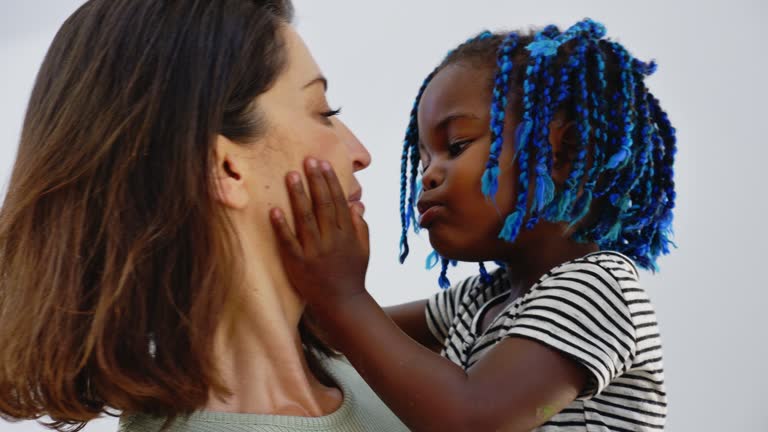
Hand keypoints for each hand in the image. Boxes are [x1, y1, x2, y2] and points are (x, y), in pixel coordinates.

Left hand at [270, 158, 369, 314]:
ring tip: (290, 175)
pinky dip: (281, 225)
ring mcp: (314, 251)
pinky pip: (288, 241)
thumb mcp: (363, 249)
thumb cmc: (352, 274)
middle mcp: (331, 240)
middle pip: (322, 205)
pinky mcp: (298, 263)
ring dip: (298, 195)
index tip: (323, 164)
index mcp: (346, 234)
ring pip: (305, 218)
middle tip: (307, 160)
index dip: (330, 181)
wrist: (342, 303)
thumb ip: (360, 226)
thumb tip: (356, 204)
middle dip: (315, 181)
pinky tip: (273, 209)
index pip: (338, 201)